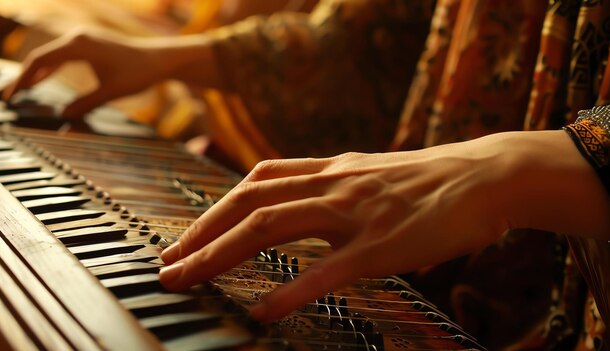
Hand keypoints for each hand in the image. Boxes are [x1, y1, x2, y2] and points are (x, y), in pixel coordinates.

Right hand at [4, 30, 218, 116]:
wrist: (159, 59)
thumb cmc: (138, 73)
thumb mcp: (110, 92)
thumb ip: (85, 104)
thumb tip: (63, 116)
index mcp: (79, 46)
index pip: (41, 61)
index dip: (24, 79)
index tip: (13, 96)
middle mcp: (78, 38)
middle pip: (42, 57)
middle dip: (25, 77)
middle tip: (10, 96)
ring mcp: (84, 39)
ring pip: (52, 55)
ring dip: (38, 72)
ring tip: (23, 90)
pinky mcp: (90, 44)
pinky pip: (63, 55)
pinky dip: (53, 68)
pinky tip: (45, 80)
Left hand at [159, 130, 609, 321]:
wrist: (483, 176)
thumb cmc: (427, 182)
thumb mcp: (369, 173)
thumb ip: (330, 186)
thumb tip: (297, 206)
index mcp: (330, 169)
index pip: (257, 180)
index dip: (215, 208)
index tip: (186, 236)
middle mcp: (333, 184)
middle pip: (250, 202)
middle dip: (201, 233)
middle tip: (167, 265)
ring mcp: (355, 213)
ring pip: (273, 226)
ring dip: (221, 254)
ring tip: (186, 279)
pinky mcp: (381, 245)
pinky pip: (327, 269)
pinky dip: (290, 291)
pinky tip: (263, 313)